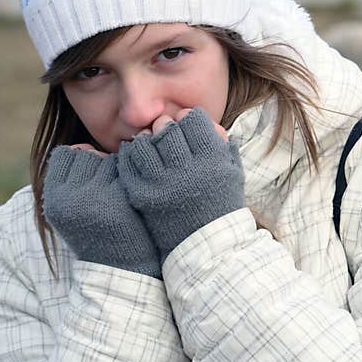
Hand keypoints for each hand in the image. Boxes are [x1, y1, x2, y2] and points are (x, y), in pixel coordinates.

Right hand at [43, 146, 161, 278]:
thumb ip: (71, 178)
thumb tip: (84, 145)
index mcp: (53, 198)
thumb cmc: (97, 232)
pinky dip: (133, 178)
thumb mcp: (70, 208)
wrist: (122, 267)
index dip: (81, 163)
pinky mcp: (122, 197)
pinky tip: (132, 199)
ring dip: (118, 170)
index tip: (90, 182)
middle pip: (87, 153)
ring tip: (119, 197)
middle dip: (100, 165)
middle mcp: (70, 196)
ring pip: (109, 158)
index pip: (65, 155)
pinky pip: (128, 170)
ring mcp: (97, 195)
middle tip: (107, 192)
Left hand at [117, 107, 245, 260]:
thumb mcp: (232, 173)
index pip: (193, 121)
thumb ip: (223, 146)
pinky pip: (129, 165)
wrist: (206, 245)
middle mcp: (187, 169)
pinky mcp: (143, 196)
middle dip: (166, 124)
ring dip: (148, 137)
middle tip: (165, 128)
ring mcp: (162, 183)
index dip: (188, 117)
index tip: (186, 121)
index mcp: (212, 161)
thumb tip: (208, 122)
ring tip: (151, 140)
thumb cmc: (222, 205)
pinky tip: (138, 154)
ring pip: (146, 144)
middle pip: (168, 129)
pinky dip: (131, 154)